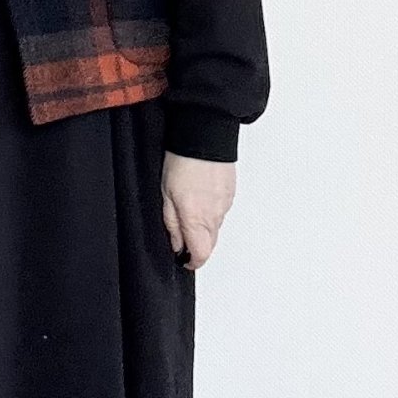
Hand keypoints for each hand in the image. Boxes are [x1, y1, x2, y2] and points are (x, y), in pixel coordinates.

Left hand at [161, 151, 234, 269]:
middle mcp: (215, 216)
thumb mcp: (166, 196)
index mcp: (197, 219)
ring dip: (203, 227)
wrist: (205, 136)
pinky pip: (221, 212)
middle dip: (196, 245)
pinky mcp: (231, 194)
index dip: (191, 261)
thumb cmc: (182, 162)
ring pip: (215, 228)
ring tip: (188, 208)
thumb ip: (172, 224)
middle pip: (210, 244)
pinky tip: (200, 197)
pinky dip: (211, 212)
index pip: (201, 254)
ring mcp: (225, 205)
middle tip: (181, 235)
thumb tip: (177, 245)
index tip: (182, 259)